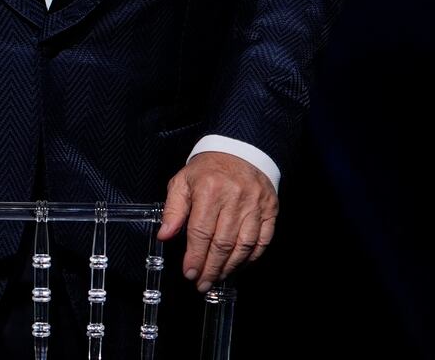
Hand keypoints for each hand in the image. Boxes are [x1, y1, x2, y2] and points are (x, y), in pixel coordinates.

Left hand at [158, 151, 277, 290]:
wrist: (240, 151)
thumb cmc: (208, 170)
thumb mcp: (182, 182)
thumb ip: (173, 210)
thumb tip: (164, 235)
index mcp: (209, 190)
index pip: (201, 231)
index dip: (195, 256)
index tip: (189, 272)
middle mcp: (234, 198)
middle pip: (222, 243)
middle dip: (211, 267)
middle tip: (202, 283)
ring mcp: (255, 205)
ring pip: (244, 245)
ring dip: (230, 267)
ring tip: (217, 277)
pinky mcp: (270, 210)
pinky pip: (262, 241)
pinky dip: (251, 257)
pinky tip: (239, 266)